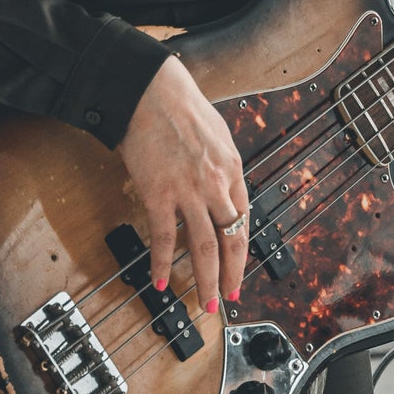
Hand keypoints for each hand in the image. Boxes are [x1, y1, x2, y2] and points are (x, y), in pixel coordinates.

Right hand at [118, 56, 249, 315]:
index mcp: (232, 171)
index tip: (240, 273)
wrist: (149, 90)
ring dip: (206, 280)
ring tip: (204, 303)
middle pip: (231, 241)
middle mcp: (216, 185)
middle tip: (228, 299)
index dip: (242, 253)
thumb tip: (222, 189)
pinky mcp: (159, 194)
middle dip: (231, 276)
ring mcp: (189, 192)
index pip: (244, 222)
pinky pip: (166, 238)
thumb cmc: (179, 107)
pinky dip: (163, 263)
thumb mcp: (217, 135)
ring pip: (205, 247)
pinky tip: (162, 281)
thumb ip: (222, 167)